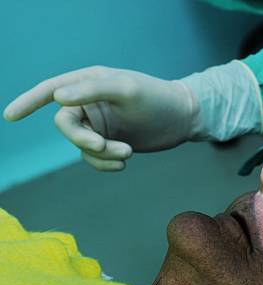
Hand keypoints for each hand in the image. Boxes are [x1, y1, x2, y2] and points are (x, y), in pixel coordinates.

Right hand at [3, 66, 198, 170]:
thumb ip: (93, 90)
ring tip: (128, 152)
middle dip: (83, 140)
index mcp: (90, 82)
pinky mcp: (110, 142)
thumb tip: (57, 98)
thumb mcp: (128, 90)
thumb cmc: (157, 99)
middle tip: (105, 146)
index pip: (51, 90)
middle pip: (67, 126)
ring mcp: (100, 124)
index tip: (10, 117)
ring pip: (82, 146)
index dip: (28, 102)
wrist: (183, 119)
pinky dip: (105, 163)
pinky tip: (124, 162)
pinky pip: (95, 158)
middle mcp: (90, 103)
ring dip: (101, 154)